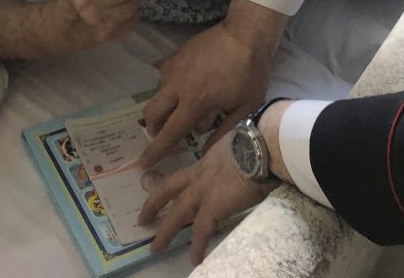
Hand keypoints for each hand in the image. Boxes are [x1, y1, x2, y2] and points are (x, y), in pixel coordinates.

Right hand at [138, 0, 287, 167]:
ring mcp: (173, 69)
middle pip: (151, 115)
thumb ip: (223, 132)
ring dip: (165, 107)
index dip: (155, 151)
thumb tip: (204, 151)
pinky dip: (169, 85)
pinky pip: (162, 75)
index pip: (169, 133)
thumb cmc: (250, 73)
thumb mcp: (245, 107)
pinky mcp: (174, 56)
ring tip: (185, 106)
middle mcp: (176, 87)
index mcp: (195, 103)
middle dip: (154, 128)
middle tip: (167, 133)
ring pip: (157, 95)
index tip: (142, 163)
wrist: (245, 34)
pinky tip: (183, 83)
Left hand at [138, 131, 279, 263]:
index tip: (160, 186)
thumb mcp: (237, 143)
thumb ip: (234, 153)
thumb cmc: (256, 142)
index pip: (184, 174)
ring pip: (176, 215)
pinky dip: (197, 247)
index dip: (172, 182)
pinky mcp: (213, 207)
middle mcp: (199, 176)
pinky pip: (201, 231)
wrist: (261, 148)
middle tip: (142, 219)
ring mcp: (203, 192)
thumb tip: (244, 156)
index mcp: (206, 161)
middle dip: (153, 205)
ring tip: (156, 248)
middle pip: (167, 191)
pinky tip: (195, 260)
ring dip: (165, 232)